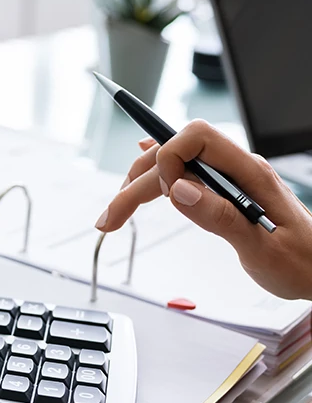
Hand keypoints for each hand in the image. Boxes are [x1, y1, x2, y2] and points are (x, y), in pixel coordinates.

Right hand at [98, 120, 311, 299]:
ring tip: (115, 214)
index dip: (169, 158)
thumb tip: (179, 190)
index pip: (198, 138)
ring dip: (140, 184)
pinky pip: (187, 173)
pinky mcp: (226, 193)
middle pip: (176, 154)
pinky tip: (142, 174)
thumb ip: (221, 217)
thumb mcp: (262, 249)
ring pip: (175, 166)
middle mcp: (239, 170)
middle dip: (137, 181)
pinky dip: (157, 177)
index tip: (163, 195)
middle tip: (110, 217)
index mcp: (251, 173)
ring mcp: (232, 180)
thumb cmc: (302, 264)